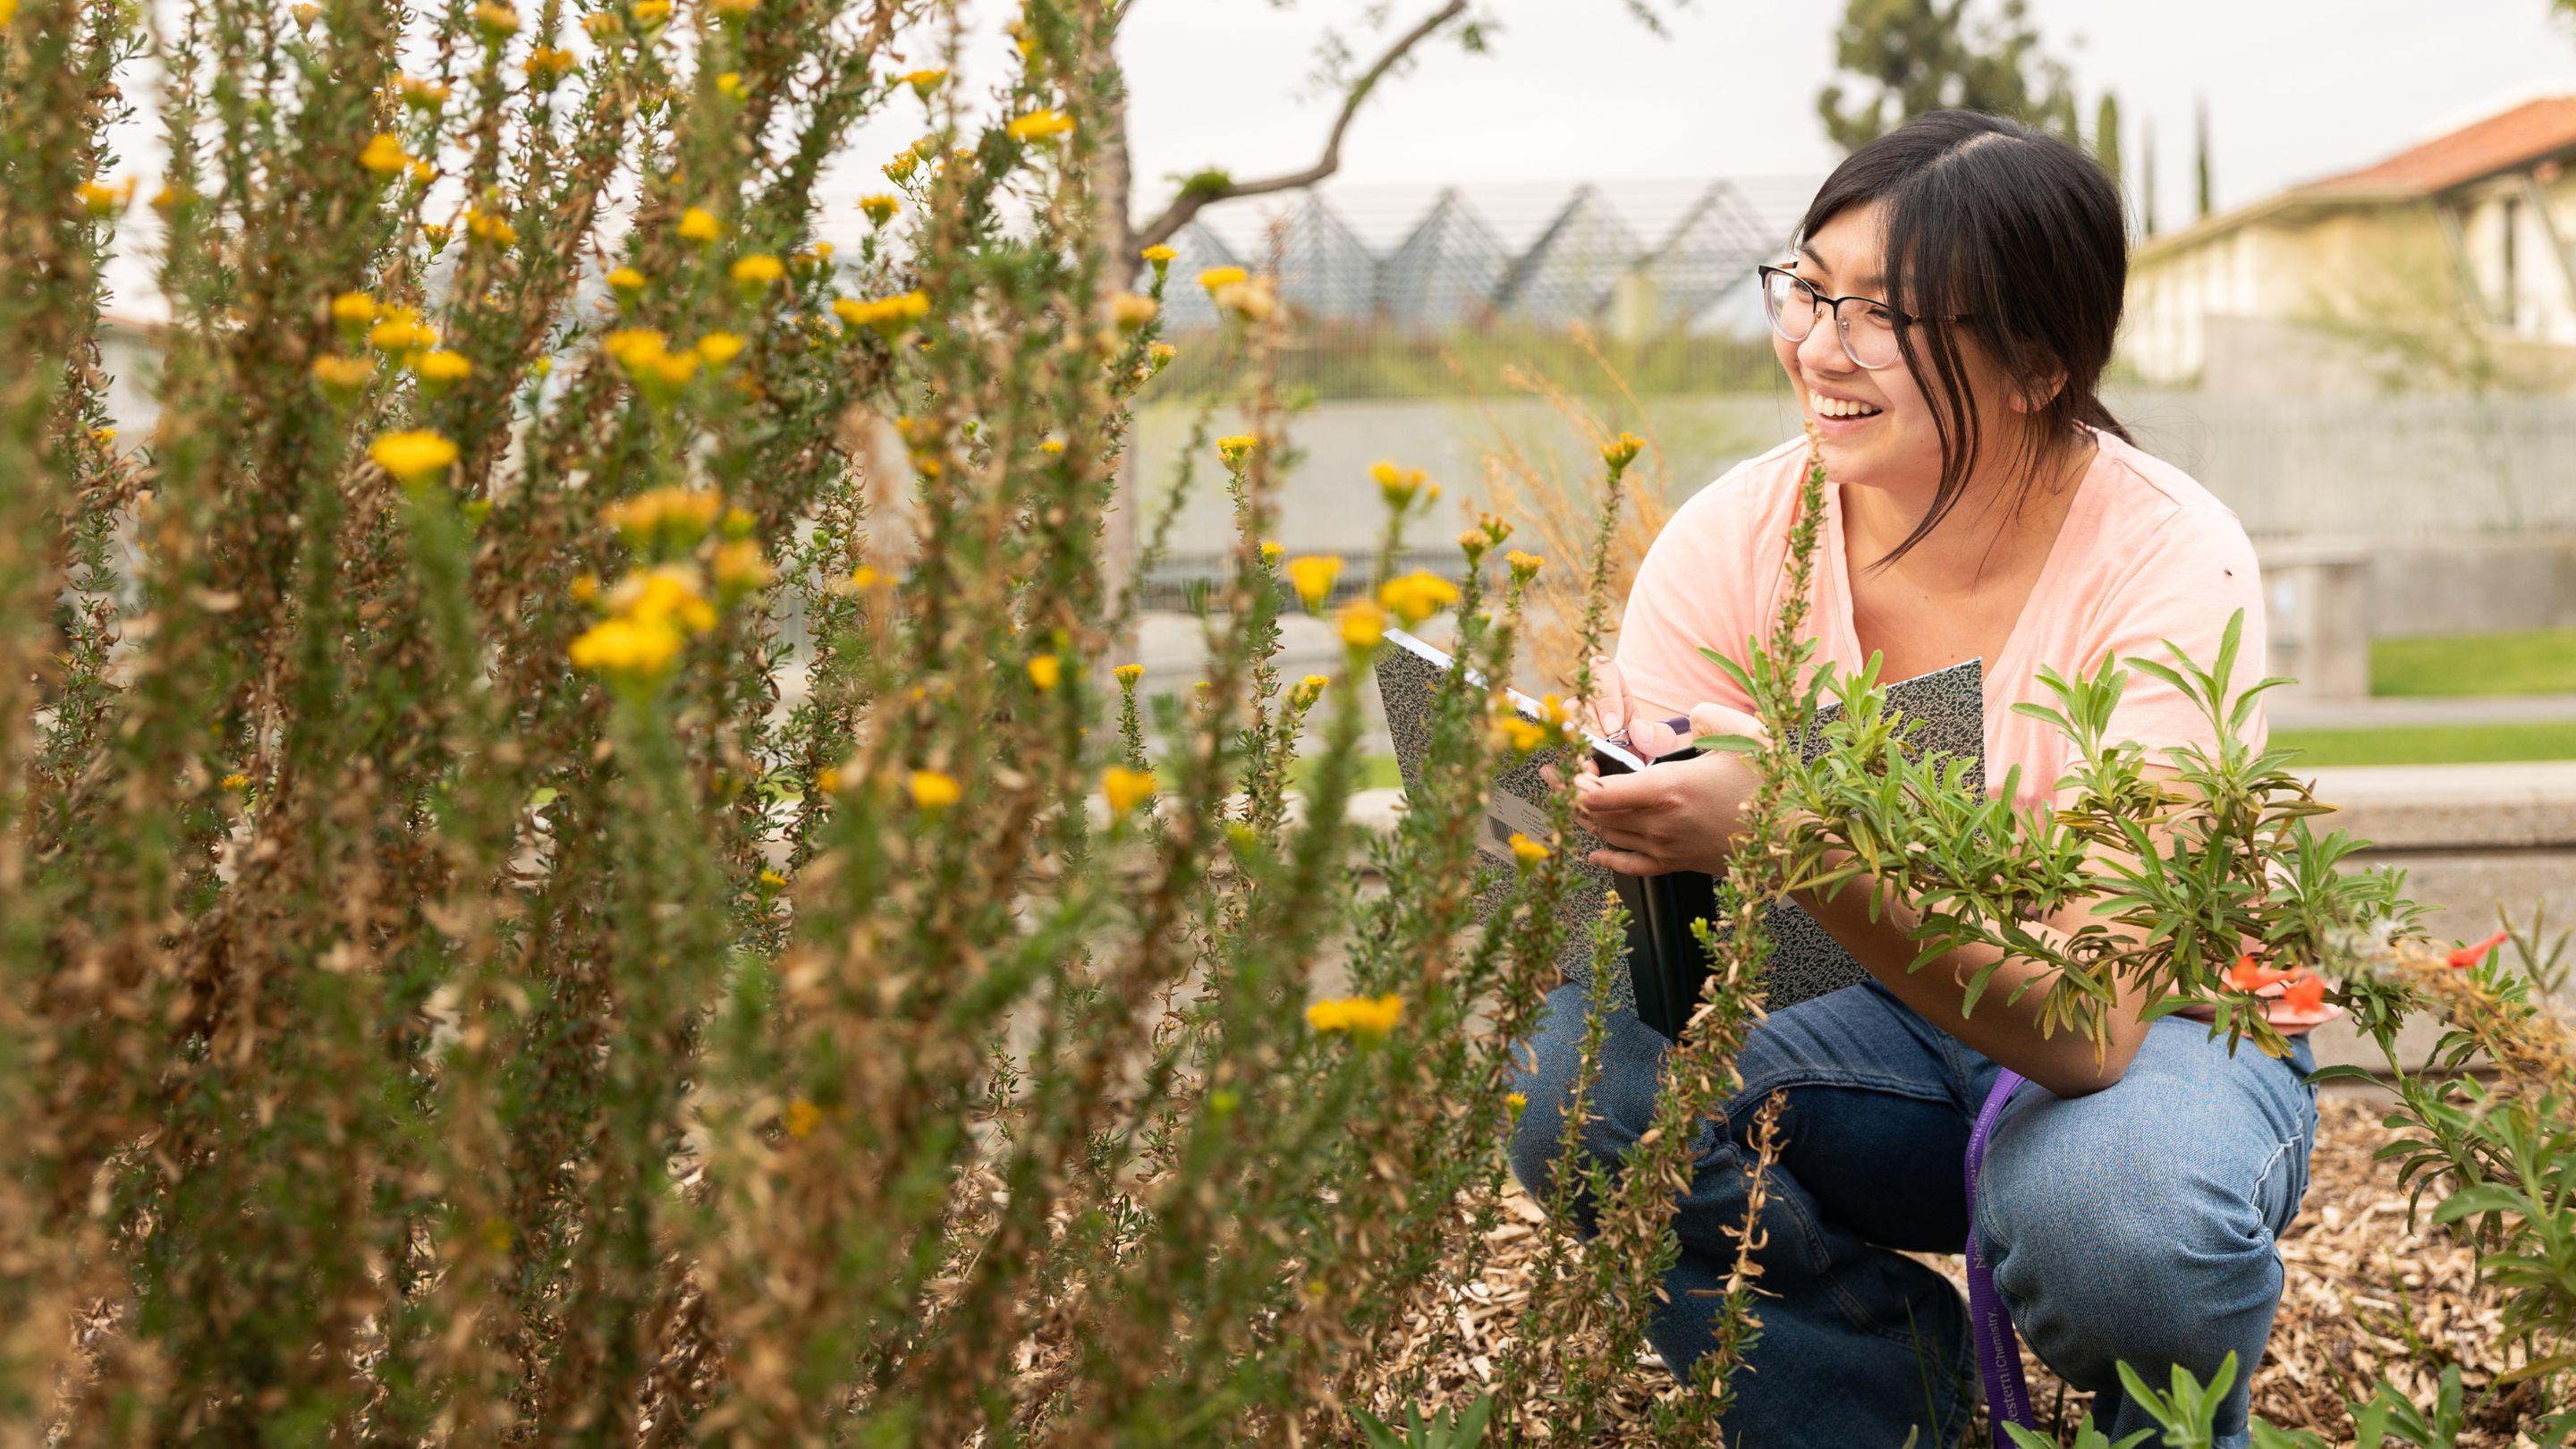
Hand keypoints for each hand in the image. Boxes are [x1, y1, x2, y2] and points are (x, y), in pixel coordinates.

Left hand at [1571, 701, 1770, 876]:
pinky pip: (1631, 865)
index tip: (1565, 763)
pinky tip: (1595, 852)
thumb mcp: (1742, 735)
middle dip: (1566, 794)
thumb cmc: (1772, 788)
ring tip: (1568, 799)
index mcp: (1666, 790)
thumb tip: (1688, 715)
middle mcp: (1658, 824)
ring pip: (1608, 836)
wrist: (1796, 843)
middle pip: (1594, 814)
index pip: (1596, 794)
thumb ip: (1706, 716)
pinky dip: (1607, 857)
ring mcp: (1666, 848)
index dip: (1571, 781)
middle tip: (1552, 774)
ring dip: (1582, 818)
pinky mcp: (1678, 864)